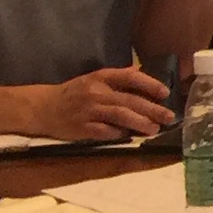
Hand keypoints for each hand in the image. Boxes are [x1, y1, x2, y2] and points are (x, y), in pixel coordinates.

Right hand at [30, 65, 174, 140]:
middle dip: (152, 109)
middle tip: (169, 116)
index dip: (150, 84)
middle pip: (129, 100)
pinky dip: (119, 134)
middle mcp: (96, 92)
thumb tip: (145, 76)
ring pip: (119, 115)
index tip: (165, 93)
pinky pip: (104, 131)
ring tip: (155, 129)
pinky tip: (129, 136)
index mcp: (101, 77)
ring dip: (140, 123)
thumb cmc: (75, 93)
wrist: (43, 107)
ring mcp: (88, 110)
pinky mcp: (81, 127)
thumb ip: (119, 78)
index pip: (130, 77)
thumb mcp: (95, 79)